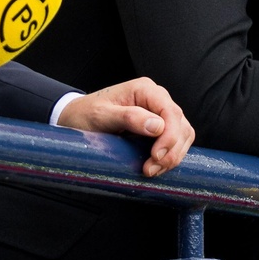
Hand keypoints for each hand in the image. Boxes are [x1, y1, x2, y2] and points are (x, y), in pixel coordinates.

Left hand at [56, 77, 193, 177]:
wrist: (75, 118)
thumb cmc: (85, 114)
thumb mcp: (101, 115)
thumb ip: (128, 117)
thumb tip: (157, 126)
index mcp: (145, 89)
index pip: (171, 112)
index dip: (169, 137)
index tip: (156, 156)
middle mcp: (156, 98)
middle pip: (181, 125)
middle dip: (171, 150)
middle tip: (150, 169)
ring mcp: (159, 112)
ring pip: (183, 135)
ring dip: (172, 156)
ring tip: (151, 170)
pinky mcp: (160, 127)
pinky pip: (176, 142)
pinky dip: (170, 156)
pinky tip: (155, 166)